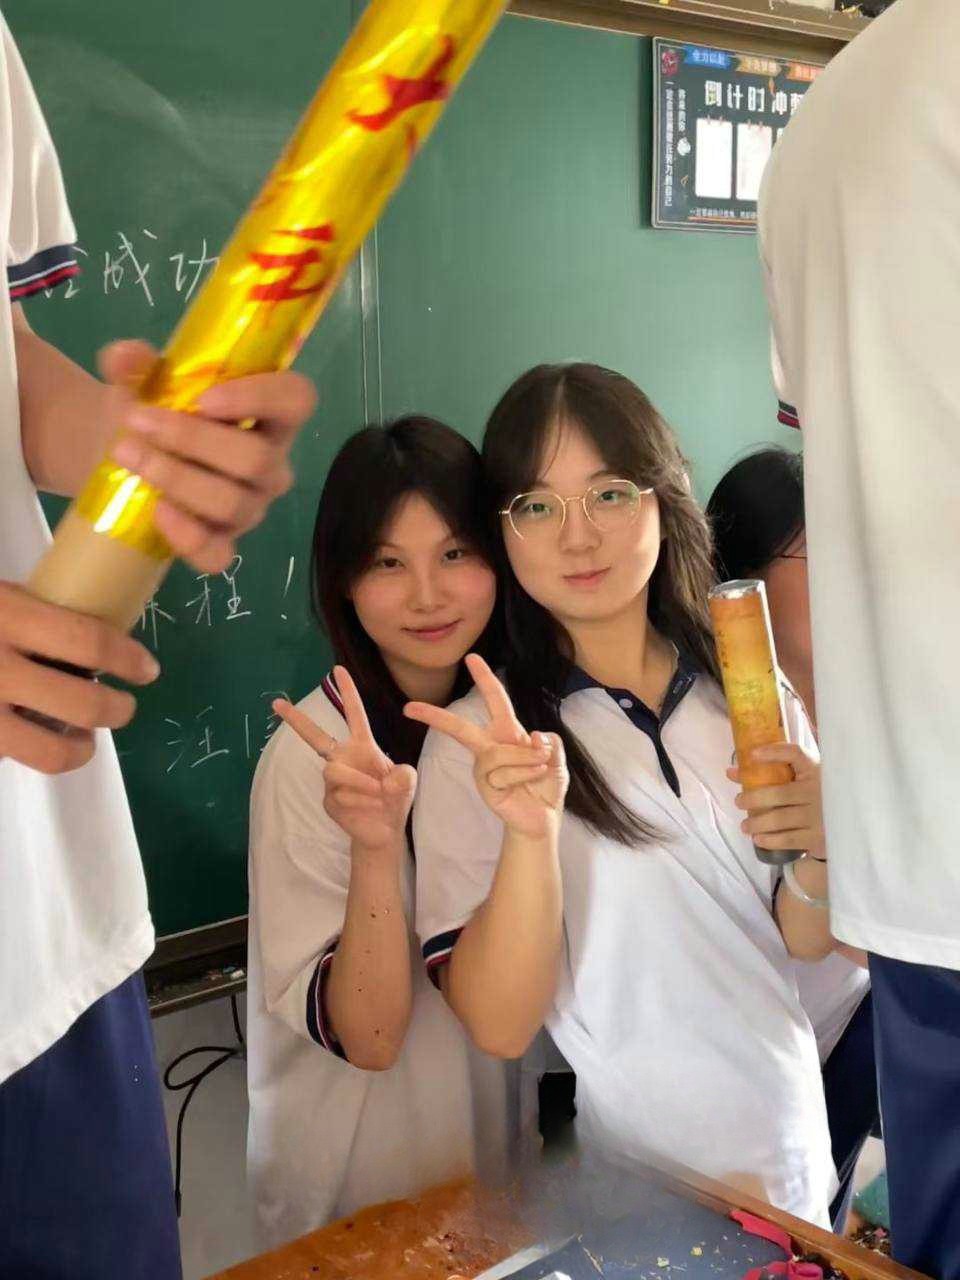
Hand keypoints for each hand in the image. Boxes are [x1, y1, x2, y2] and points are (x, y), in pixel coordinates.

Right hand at [0, 581, 159, 773]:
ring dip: (80, 748)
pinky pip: (17, 759)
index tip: (147, 669)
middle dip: (116, 710)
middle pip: (83, 703)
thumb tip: (98, 623)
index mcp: (7, 616)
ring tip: (83, 738)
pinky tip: (36, 739)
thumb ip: (35, 610)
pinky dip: (37, 752)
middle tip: (124, 707)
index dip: (128, 659)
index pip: (88, 641)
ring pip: (52, 751)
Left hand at [102, 341, 316, 573]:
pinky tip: (157, 511)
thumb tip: (125, 356)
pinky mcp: (222, 542)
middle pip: (256, 459)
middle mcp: (269, 464)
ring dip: (177, 478)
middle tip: (138, 421)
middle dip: (193, 440)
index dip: (261, 398)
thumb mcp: (139, 380)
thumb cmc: (149, 409)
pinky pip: (219, 555)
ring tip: (128, 456)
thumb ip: (131, 362)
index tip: (204, 398)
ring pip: (234, 503)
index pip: (296, 400)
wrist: (121, 452)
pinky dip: (188, 537)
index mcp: (267, 414)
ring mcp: (249, 507)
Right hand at [273, 666, 415, 854]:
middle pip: (315, 736)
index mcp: (362, 746)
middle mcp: (343, 758)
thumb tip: (383, 780)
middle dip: (295, 720)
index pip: (354, 715)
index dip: (348, 692)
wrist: (385, 830)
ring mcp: (333, 780)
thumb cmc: (395, 798)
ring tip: (378, 793)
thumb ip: (404, 775)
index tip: (338, 669)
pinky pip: (340, 795)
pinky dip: (360, 800)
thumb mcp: (408, 782)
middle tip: (277, 703)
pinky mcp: (329, 800)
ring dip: (359, 782)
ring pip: (334, 770)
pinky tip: (369, 807)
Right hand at [404, 653, 567, 839]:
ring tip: (540, 768)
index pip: (496, 700)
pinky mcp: (485, 786)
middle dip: (436, 716)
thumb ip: (550, 742)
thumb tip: (532, 736)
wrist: (543, 818)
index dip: (485, 678)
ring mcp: (484, 768)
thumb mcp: (557, 758)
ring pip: (500, 752)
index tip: (471, 658)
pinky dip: (525, 774)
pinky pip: (504, 772)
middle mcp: (490, 747)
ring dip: (527, 759)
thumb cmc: (546, 785)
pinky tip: (531, 782)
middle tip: (410, 707)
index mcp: (507, 733)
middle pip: (461, 728)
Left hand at [728, 742, 824, 858]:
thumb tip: (732, 772)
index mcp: (816, 770)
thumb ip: (781, 770)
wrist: (852, 821)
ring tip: (745, 826)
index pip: (796, 754)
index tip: (752, 754)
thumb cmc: (822, 794)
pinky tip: (758, 838)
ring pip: (779, 819)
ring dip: (757, 823)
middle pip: (778, 793)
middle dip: (753, 798)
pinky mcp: (818, 837)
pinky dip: (770, 840)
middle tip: (739, 802)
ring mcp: (819, 815)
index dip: (774, 751)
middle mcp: (818, 791)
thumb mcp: (808, 777)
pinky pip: (788, 839)